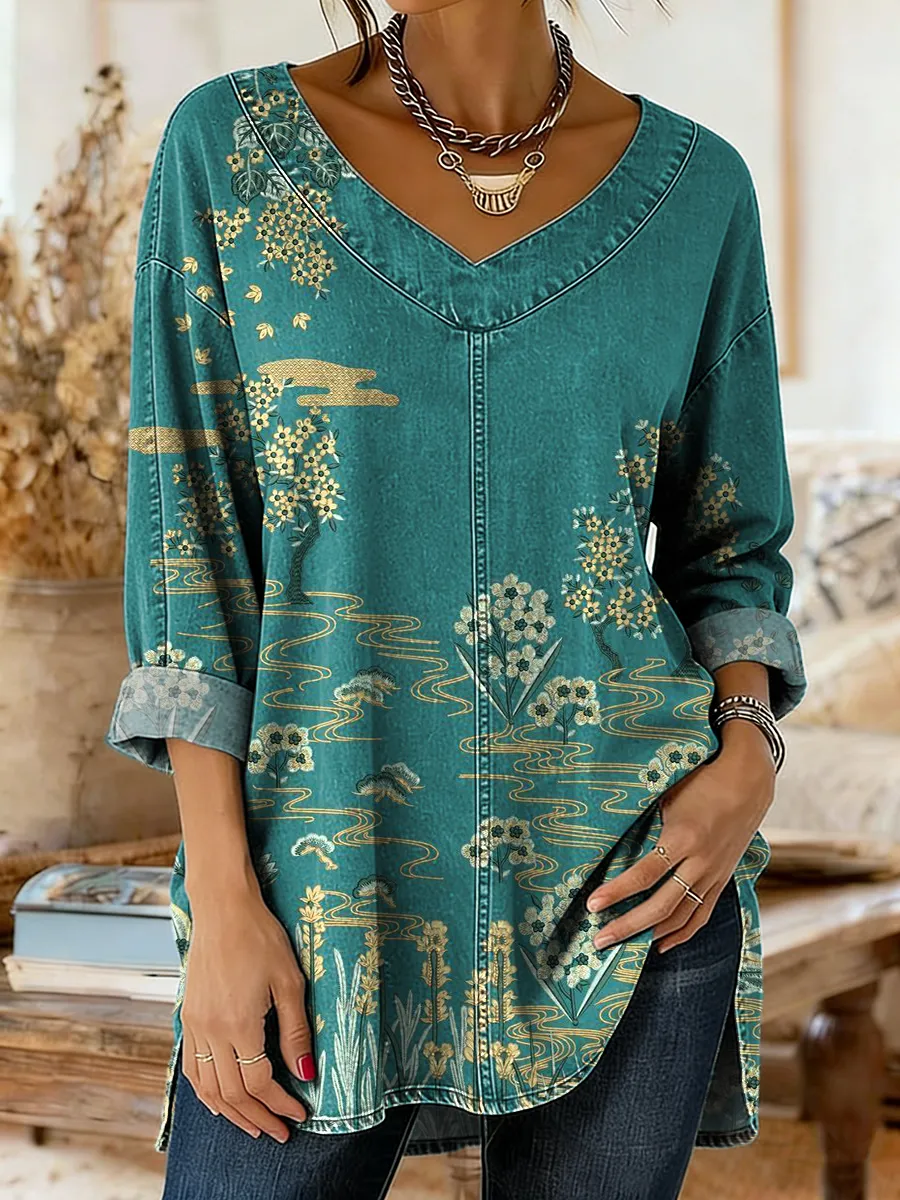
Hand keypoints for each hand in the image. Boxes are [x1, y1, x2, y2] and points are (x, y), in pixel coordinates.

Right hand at [180, 885, 313, 1141]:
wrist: (222, 909)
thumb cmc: (261, 937)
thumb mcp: (289, 981)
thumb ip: (296, 1030)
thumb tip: (306, 1073)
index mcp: (239, 1024)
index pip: (260, 1082)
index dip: (281, 1103)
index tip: (299, 1114)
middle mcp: (211, 1031)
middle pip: (232, 1094)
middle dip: (258, 1117)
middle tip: (280, 1132)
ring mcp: (195, 1025)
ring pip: (207, 1088)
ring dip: (231, 1113)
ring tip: (253, 1125)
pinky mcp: (187, 1016)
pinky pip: (190, 1068)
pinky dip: (205, 1093)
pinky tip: (219, 1101)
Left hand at [586, 722, 775, 953]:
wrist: (749, 781)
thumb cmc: (700, 781)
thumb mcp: (668, 795)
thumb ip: (647, 821)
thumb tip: (611, 838)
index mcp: (683, 837)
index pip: (645, 874)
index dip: (617, 892)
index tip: (592, 904)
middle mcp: (700, 862)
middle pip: (661, 905)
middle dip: (627, 925)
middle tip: (599, 940)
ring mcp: (713, 874)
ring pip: (680, 916)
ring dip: (650, 935)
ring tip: (621, 946)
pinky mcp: (722, 880)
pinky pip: (701, 915)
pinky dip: (681, 933)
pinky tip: (660, 945)